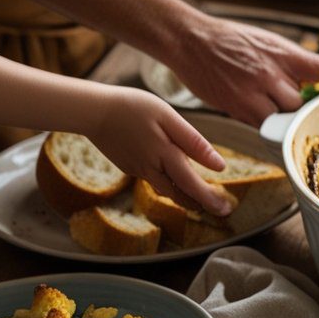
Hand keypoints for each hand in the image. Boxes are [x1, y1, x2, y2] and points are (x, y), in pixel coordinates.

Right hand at [86, 90, 231, 214]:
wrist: (92, 111)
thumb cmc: (133, 107)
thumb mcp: (167, 117)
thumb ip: (193, 143)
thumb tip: (219, 166)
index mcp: (165, 155)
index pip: (192, 185)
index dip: (209, 199)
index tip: (226, 209)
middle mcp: (151, 168)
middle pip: (180, 194)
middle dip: (201, 204)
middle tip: (222, 210)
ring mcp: (138, 170)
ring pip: (166, 191)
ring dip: (186, 198)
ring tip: (204, 201)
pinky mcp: (129, 167)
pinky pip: (154, 181)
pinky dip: (169, 186)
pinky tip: (177, 182)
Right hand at [172, 18, 318, 125]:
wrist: (191, 40)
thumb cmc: (232, 41)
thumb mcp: (268, 43)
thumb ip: (292, 63)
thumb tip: (312, 83)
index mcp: (283, 53)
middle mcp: (272, 72)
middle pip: (300, 103)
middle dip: (298, 106)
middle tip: (289, 102)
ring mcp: (254, 92)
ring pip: (282, 118)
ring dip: (281, 116)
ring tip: (266, 102)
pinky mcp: (238, 107)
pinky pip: (262, 125)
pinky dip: (264, 123)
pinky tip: (253, 108)